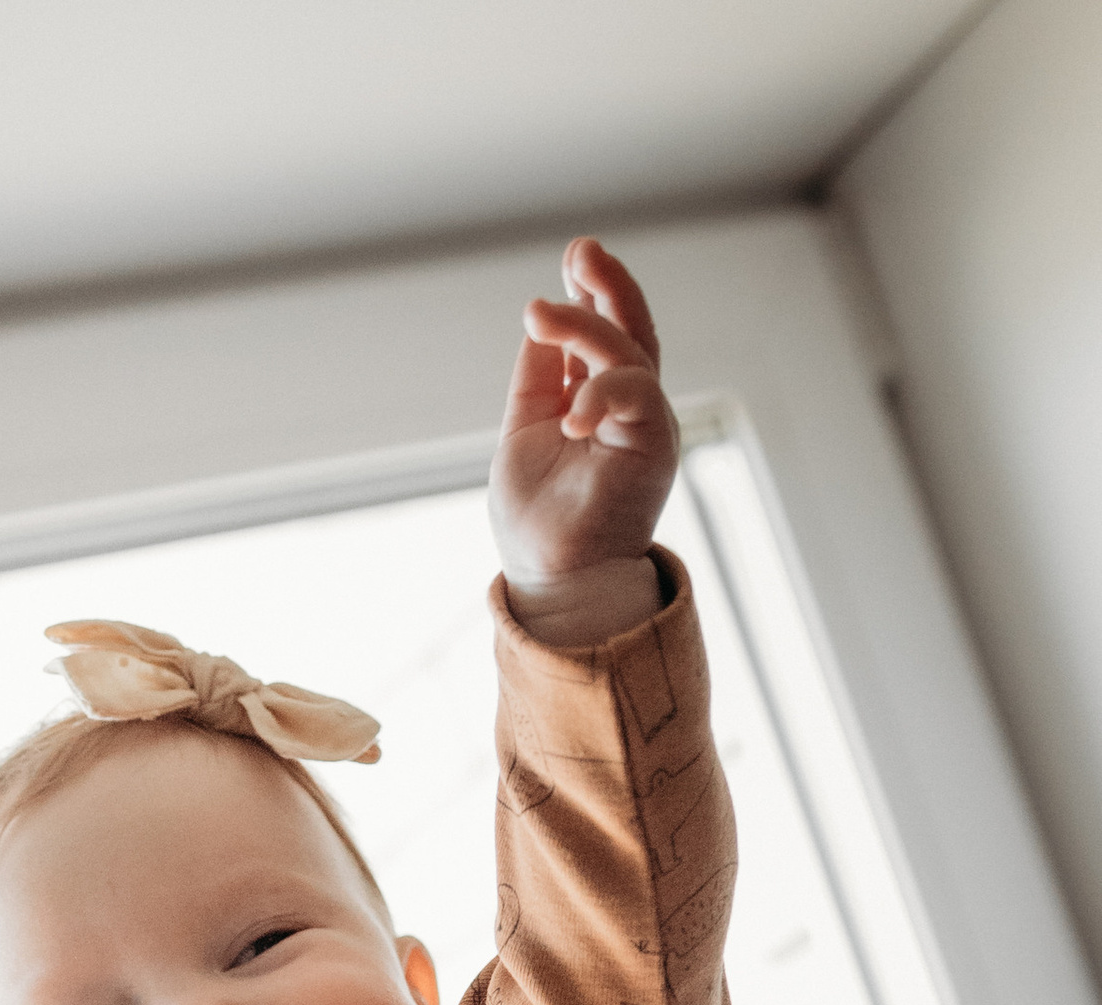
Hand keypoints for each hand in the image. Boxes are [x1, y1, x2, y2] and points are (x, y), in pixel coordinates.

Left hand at [490, 237, 678, 644]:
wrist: (554, 581)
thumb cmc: (539, 522)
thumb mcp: (523, 431)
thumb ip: (537, 379)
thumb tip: (540, 321)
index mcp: (601, 404)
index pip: (604, 336)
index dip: (591, 294)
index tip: (572, 260)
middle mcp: (630, 410)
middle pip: (631, 329)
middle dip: (608, 285)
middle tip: (581, 250)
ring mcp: (645, 424)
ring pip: (629, 351)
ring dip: (586, 324)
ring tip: (538, 311)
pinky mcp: (654, 445)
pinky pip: (636, 394)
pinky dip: (601, 392)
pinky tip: (570, 415)